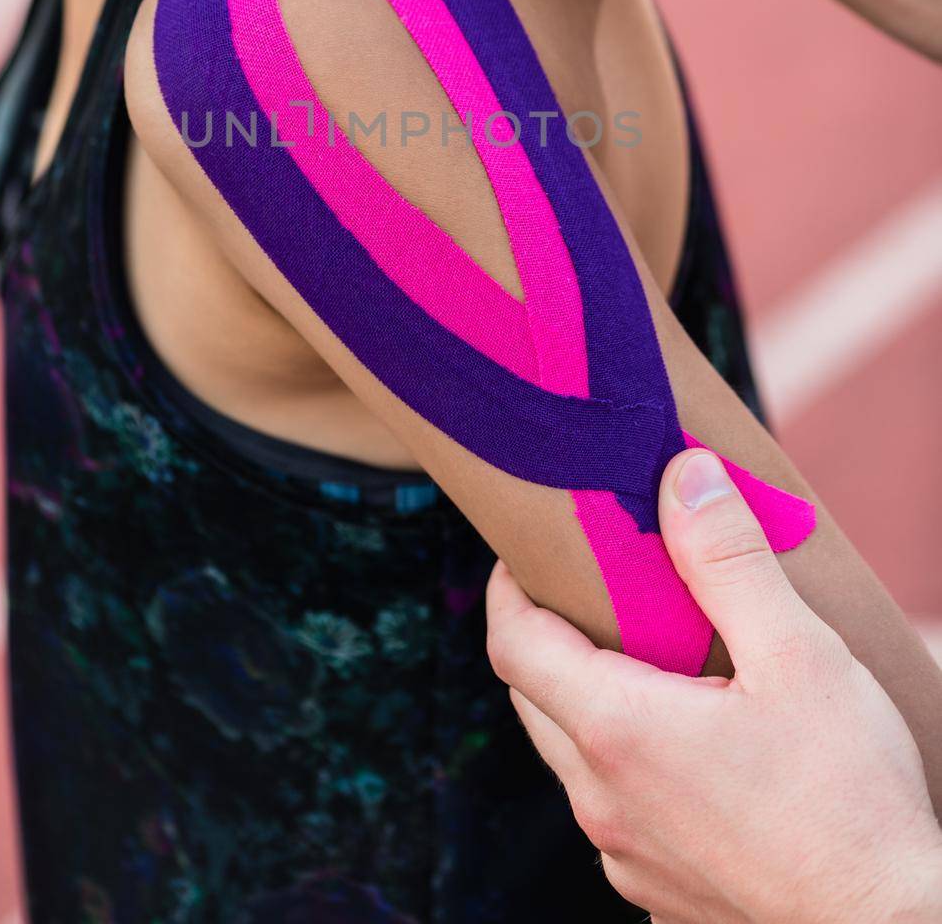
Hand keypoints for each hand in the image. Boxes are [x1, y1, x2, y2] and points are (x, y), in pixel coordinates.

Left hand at [485, 447, 941, 923]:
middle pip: (533, 695)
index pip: (511, 642)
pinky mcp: (657, 891)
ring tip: (652, 659)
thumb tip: (683, 475)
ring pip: (572, 756)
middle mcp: (601, 799)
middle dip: (549, 634)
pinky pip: (616, 809)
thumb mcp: (798, 655)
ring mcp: (625, 854)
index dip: (507, 586)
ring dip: (589, 700)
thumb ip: (728, 559)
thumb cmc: (850, 803)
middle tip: (595, 590)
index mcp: (616, 731)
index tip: (530, 548)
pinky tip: (691, 743)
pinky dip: (628, 762)